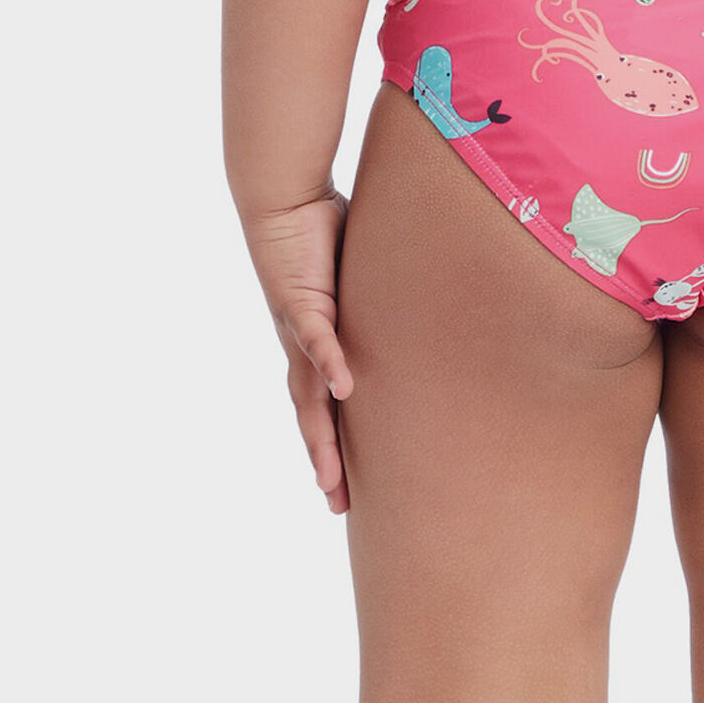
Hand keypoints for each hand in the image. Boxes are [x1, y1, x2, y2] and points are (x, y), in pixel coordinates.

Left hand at [242, 193, 353, 511]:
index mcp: (314, 348)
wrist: (280, 197)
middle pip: (311, 417)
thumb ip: (384, 306)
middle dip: (323, 462)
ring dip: (318, 434)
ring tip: (328, 474)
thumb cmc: (320, 233)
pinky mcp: (300, 298)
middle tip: (336, 505)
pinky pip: (316, 337)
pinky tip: (344, 389)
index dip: (332, 450)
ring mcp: (298, 327)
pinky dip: (329, 363)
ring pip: (307, 393)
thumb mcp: (361, 282)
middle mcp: (301, 347)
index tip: (343, 492)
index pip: (322, 410)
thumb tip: (423, 316)